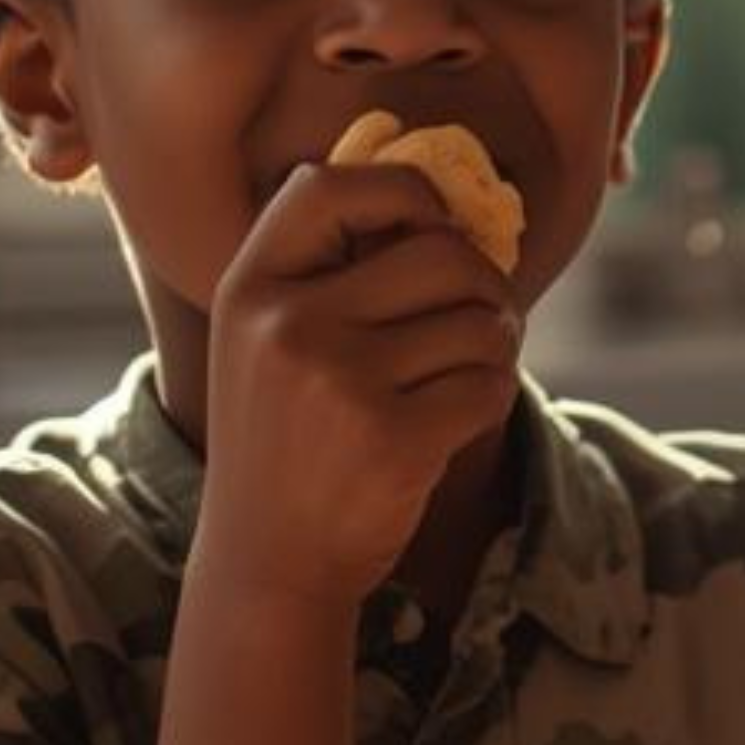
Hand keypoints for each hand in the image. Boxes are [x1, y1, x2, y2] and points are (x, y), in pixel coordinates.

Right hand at [193, 160, 523, 607]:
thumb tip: (449, 206)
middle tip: (479, 320)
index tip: (432, 228)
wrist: (268, 559)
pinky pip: (492, 384)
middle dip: (484, 285)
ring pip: (480, 322)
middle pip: (442, 253)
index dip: (404, 192)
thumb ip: (328, 271)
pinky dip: (492, 398)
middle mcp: (287, 324)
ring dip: (494, 348)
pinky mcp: (394, 438)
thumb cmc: (287, 439)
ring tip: (460, 376)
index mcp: (250, 287)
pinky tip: (455, 421)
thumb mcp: (268, 342)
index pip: (331, 185)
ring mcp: (339, 382)